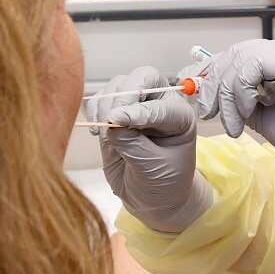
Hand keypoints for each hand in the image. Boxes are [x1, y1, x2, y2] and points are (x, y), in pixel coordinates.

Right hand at [88, 67, 212, 232]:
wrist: (152, 197)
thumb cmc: (163, 182)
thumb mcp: (153, 168)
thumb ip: (132, 144)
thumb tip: (110, 122)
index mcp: (180, 116)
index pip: (159, 106)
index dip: (136, 112)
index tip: (116, 121)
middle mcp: (161, 103)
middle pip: (143, 76)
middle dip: (123, 94)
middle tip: (109, 118)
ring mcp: (137, 104)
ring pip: (118, 85)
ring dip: (105, 104)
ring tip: (102, 132)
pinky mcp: (115, 112)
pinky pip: (101, 98)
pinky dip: (94, 110)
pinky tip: (97, 131)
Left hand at [195, 40, 274, 215]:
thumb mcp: (267, 120)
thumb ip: (244, 104)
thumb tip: (215, 98)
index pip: (236, 58)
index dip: (212, 73)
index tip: (200, 98)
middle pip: (234, 54)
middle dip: (214, 83)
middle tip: (209, 112)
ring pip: (239, 57)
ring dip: (227, 93)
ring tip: (232, 124)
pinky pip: (251, 65)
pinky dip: (241, 91)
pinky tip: (246, 114)